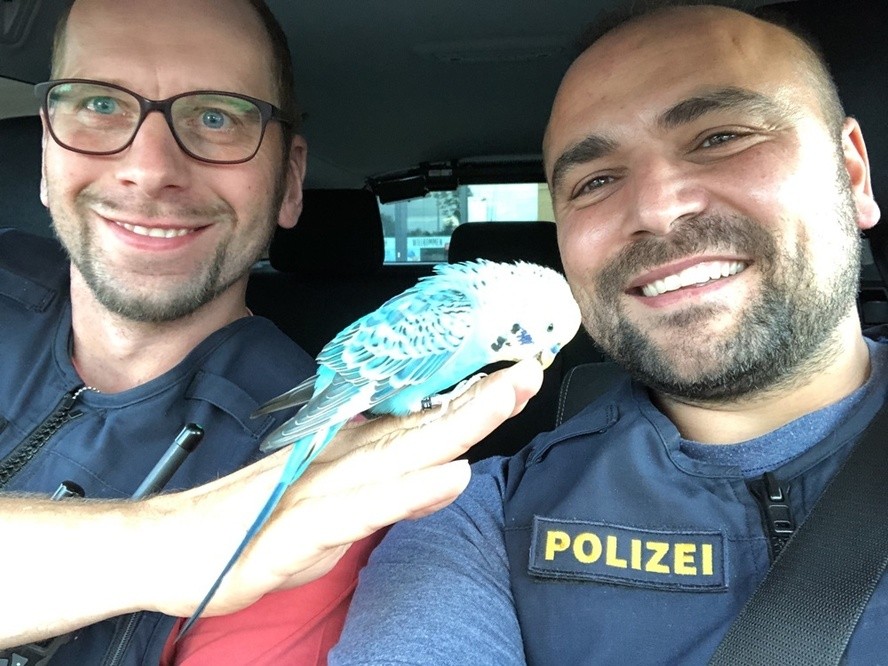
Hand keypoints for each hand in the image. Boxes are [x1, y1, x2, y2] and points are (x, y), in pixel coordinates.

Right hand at [138, 359, 543, 617]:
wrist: (171, 546)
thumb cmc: (253, 524)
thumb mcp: (334, 517)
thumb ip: (389, 495)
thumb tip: (443, 474)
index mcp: (351, 459)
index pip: (421, 426)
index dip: (472, 402)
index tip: (516, 377)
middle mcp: (343, 462)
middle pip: (423, 426)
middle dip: (481, 397)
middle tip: (528, 366)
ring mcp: (324, 489)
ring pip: (403, 452)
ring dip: (458, 422)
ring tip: (505, 394)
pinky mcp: (301, 525)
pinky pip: (363, 507)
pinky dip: (408, 490)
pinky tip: (448, 474)